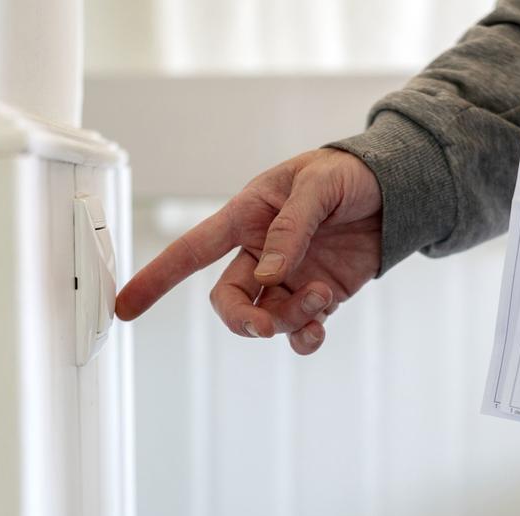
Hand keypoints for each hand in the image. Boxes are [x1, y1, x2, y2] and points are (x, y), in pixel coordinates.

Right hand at [115, 148, 381, 354]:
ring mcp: (289, 278)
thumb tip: (270, 274)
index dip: (156, 277)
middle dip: (244, 320)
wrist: (395, 191)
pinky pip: (299, 330)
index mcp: (247, 217)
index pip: (192, 250)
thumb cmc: (347, 173)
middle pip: (229, 300)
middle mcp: (260, 253)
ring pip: (267, 319)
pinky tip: (320, 327)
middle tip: (268, 325)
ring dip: (289, 321)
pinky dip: (305, 338)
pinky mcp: (318, 295)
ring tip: (322, 297)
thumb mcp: (318, 185)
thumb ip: (292, 227)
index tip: (125, 306)